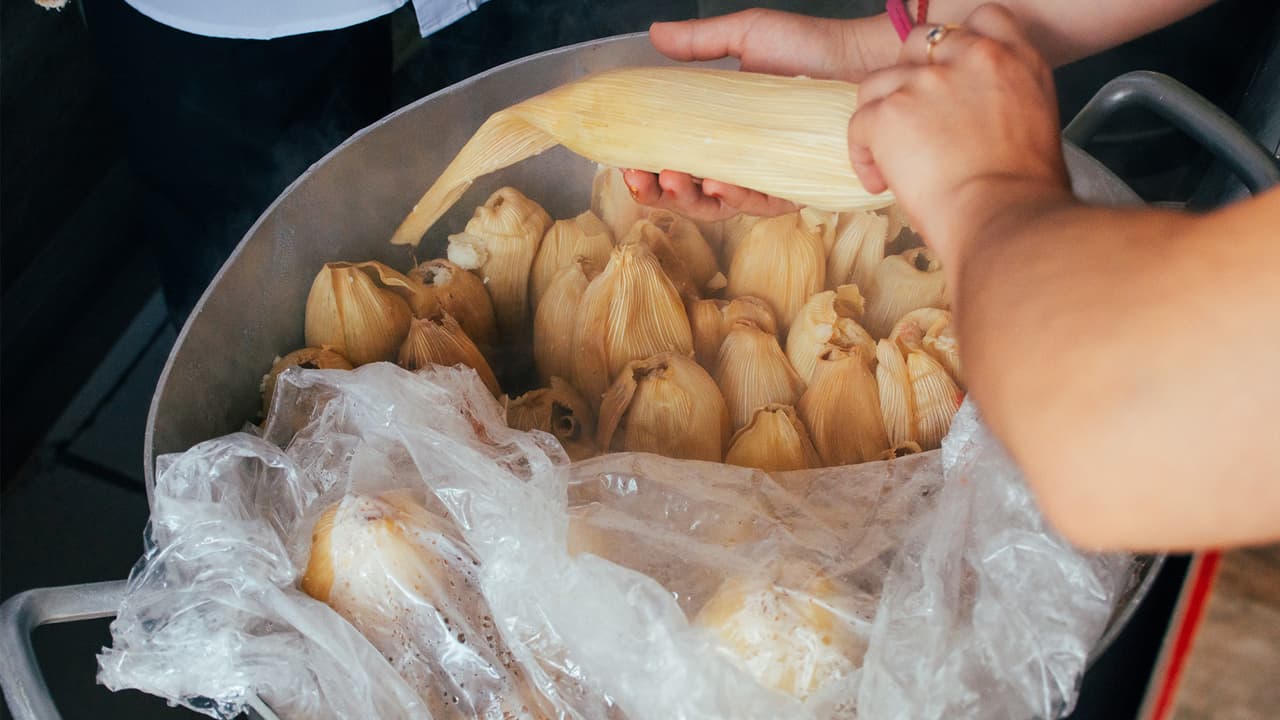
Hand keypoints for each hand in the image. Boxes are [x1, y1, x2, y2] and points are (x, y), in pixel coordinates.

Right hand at [627, 9, 899, 220]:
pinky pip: (760, 206)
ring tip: (673, 177)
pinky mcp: (795, 189)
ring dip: (689, 199)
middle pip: (688, 194)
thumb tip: (653, 34)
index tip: (624, 164)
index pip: (674, 161)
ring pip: (717, 208)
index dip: (646, 169)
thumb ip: (699, 42)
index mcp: (721, 132)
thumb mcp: (747, 36)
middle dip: (658, 194)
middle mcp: (740, 161)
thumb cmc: (809, 49)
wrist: (860, 59)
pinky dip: (734, 199)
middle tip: (639, 178)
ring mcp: (766, 178)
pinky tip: (716, 183)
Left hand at [846, 5, 1072, 270]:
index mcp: (1015, 60)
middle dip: (909, 77)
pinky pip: (858, 123)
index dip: (956, 44)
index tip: (946, 75)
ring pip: (879, 82)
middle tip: (910, 119)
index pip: (982, 20)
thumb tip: (983, 123)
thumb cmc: (1025, 195)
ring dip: (879, 117)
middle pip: (920, 43)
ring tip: (889, 158)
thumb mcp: (1037, 129)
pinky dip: (863, 155)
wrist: (1004, 218)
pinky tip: (880, 182)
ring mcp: (926, 82)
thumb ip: (1005, 105)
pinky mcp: (890, 112)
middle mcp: (971, 58)